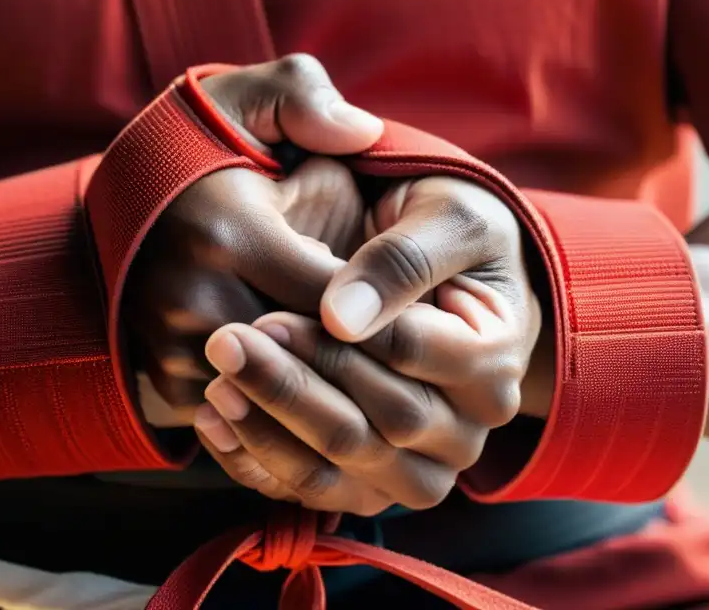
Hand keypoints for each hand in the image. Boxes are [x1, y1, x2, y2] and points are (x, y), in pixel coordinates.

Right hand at [125, 55, 382, 425]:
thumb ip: (307, 99)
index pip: (333, 296)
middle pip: (307, 357)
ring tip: (376, 394)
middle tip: (418, 375)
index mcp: (231, 230)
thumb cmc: (200, 146)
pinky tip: (316, 399)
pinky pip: (240, 414)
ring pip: (274, 396)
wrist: (118, 198)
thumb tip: (363, 132)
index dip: (385, 312)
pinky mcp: (160, 378)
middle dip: (361, 364)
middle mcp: (195, 297)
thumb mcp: (246, 101)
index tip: (427, 317)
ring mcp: (171, 345)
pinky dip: (277, 410)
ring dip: (323, 396)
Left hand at [193, 177, 543, 512]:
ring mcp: (420, 465)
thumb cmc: (442, 229)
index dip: (339, 340)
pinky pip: (314, 490)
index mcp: (495, 361)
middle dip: (295, 385)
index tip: (269, 316)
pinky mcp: (372, 482)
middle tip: (227, 343)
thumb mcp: (444, 218)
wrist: (435, 268)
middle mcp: (467, 430)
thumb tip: (341, 317)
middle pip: (381, 425)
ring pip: (344, 469)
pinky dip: (259, 462)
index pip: (413, 357)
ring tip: (216, 384)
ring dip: (271, 431)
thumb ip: (401, 261)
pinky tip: (213, 422)